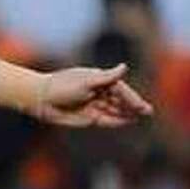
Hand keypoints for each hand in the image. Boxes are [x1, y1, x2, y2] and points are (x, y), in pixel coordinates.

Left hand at [40, 64, 154, 127]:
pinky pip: (106, 120)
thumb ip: (106, 77)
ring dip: (128, 113)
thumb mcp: (86, 81)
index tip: (140, 105)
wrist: (42, 99)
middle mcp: (99, 92)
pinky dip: (117, 120)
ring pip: (115, 110)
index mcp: (100, 80)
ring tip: (141, 117)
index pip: (120, 89)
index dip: (131, 98)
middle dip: (133, 105)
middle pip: (120, 100)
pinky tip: (128, 121)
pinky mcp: (88, 117)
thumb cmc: (63, 86)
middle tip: (147, 112)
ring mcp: (94, 105)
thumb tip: (124, 67)